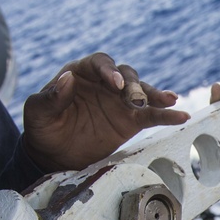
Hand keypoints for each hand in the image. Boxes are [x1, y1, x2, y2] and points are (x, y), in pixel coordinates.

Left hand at [21, 52, 189, 172]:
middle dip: (133, 85)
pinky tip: (181, 116)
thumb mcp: (38, 113)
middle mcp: (104, 83)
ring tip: (168, 100)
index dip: (109, 70)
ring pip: (141, 91)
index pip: (99, 64)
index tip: (115, 83)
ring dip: (154, 95)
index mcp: (81, 73)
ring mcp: (120, 101)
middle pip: (125, 75)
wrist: (54, 156)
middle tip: (135, 99)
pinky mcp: (131, 121)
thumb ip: (52, 96)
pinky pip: (152, 115)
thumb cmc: (43, 129)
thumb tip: (67, 78)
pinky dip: (167, 115)